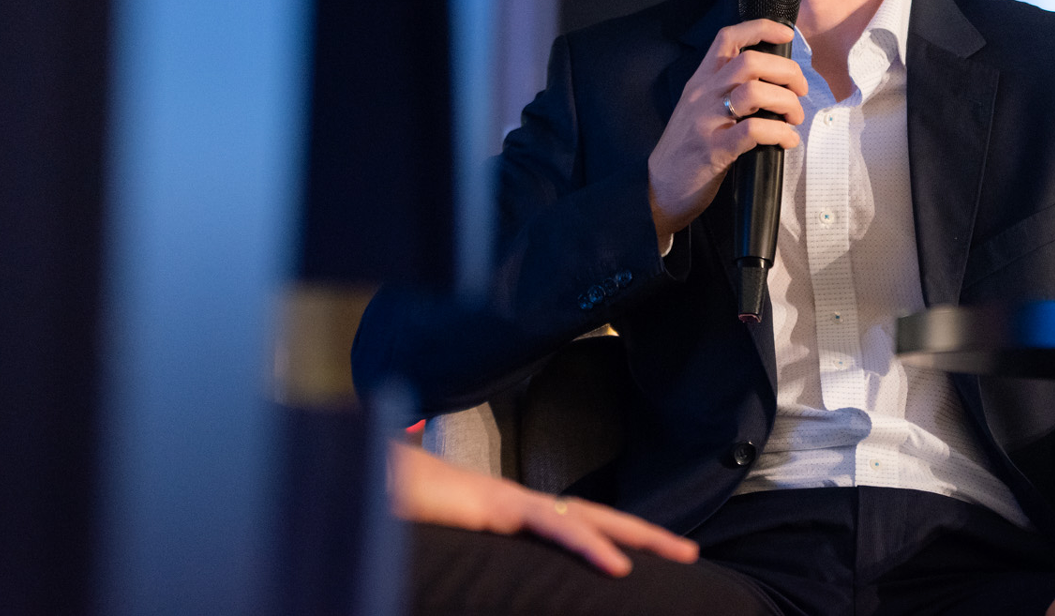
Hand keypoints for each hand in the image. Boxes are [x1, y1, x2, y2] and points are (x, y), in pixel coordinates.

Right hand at [391, 443, 698, 576]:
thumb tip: (488, 574)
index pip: (575, 525)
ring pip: (589, 519)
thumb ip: (476, 556)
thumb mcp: (447, 543)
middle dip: (647, 536)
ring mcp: (511, 503)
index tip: (650, 557)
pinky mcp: (497, 508)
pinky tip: (618, 566)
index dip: (614, 539)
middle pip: (598, 517)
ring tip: (681, 556)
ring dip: (638, 538)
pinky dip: (588, 545)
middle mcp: (520, 504)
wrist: (362, 479)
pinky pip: (551, 527)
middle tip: (693, 554)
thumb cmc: (395, 511)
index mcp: (511, 514)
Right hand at [647, 19, 807, 240]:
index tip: (786, 35)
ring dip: (786, 102)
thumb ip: (723, 91)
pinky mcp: (714, 150)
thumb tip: (769, 83)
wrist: (657, 189)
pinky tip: (786, 141)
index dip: (761, 28)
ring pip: (755, 91)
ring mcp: (707, 121)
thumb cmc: (685, 151)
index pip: (727, 38)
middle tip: (800, 90)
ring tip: (794, 118)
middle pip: (750, 61)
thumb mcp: (697, 109)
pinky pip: (754, 131)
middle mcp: (703, 95)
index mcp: (700, 82)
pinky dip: (779, 133)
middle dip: (786, 72)